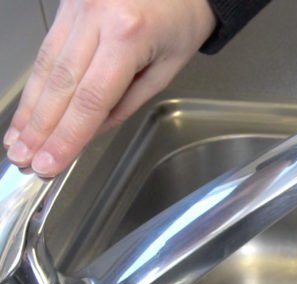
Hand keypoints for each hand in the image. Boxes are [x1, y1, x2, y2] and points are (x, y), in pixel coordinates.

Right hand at [3, 0, 214, 176]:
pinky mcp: (67, 2)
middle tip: (26, 158)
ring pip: (46, 65)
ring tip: (19, 140)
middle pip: (61, 84)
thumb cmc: (184, 18)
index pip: (91, 99)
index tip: (51, 162)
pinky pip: (48, 46)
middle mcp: (96, 14)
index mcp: (128, 34)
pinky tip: (30, 105)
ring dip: (31, 107)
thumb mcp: (167, 68)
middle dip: (41, 127)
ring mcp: (77, 4)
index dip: (68, 136)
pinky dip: (38, 80)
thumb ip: (128, 101)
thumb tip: (92, 130)